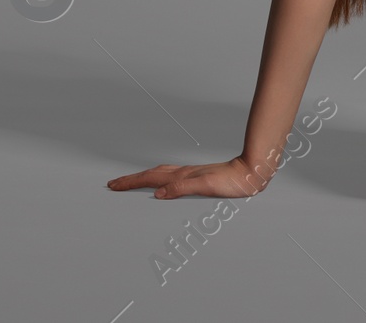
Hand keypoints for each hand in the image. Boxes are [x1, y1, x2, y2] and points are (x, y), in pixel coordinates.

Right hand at [107, 154, 276, 199]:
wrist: (252, 172)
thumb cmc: (233, 181)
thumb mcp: (206, 186)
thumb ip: (182, 188)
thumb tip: (158, 193)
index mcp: (183, 176)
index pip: (150, 179)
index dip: (131, 182)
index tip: (113, 185)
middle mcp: (185, 173)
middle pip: (152, 175)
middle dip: (132, 180)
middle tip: (114, 184)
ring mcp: (191, 174)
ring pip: (161, 173)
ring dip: (144, 177)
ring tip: (132, 181)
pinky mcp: (199, 177)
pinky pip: (172, 176)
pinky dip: (160, 178)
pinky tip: (163, 183)